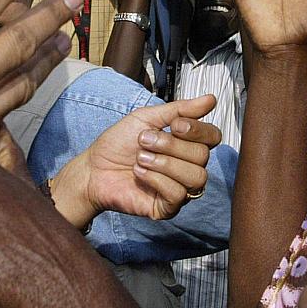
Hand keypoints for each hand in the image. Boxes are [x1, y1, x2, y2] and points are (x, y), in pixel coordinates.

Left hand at [52, 94, 222, 227]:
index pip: (212, 137)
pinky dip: (156, 179)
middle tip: (144, 141)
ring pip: (196, 177)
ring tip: (141, 158)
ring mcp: (180, 189)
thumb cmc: (118, 144)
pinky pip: (178, 194)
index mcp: (187, 145)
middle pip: (202, 156)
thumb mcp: (147, 118)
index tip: (175, 125)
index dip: (197, 130)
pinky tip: (139, 173)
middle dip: (171, 145)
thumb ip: (180, 110)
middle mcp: (188, 167)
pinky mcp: (167, 207)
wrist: (93, 168)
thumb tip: (211, 99)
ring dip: (165, 163)